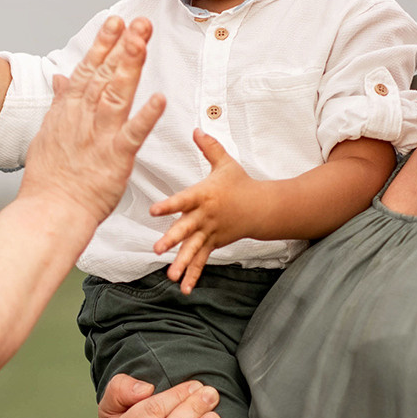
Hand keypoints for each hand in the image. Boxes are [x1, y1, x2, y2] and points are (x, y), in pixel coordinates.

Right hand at [17, 15, 164, 226]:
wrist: (48, 213)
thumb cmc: (49, 180)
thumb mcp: (46, 134)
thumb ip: (58, 103)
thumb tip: (59, 79)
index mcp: (67, 113)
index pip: (87, 71)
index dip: (103, 45)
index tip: (116, 22)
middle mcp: (82, 119)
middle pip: (104, 75)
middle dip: (122, 46)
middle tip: (139, 22)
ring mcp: (98, 137)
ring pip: (117, 94)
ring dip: (130, 66)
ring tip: (143, 41)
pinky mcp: (115, 159)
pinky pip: (133, 135)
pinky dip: (146, 117)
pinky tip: (159, 99)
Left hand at [149, 131, 262, 292]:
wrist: (263, 207)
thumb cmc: (239, 183)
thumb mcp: (225, 163)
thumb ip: (209, 147)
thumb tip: (195, 128)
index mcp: (204, 195)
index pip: (183, 200)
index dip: (168, 205)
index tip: (154, 211)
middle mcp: (205, 217)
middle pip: (186, 229)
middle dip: (172, 239)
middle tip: (157, 249)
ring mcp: (210, 233)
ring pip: (193, 249)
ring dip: (181, 263)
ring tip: (170, 276)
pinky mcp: (213, 244)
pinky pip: (201, 261)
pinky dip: (193, 275)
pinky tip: (183, 288)